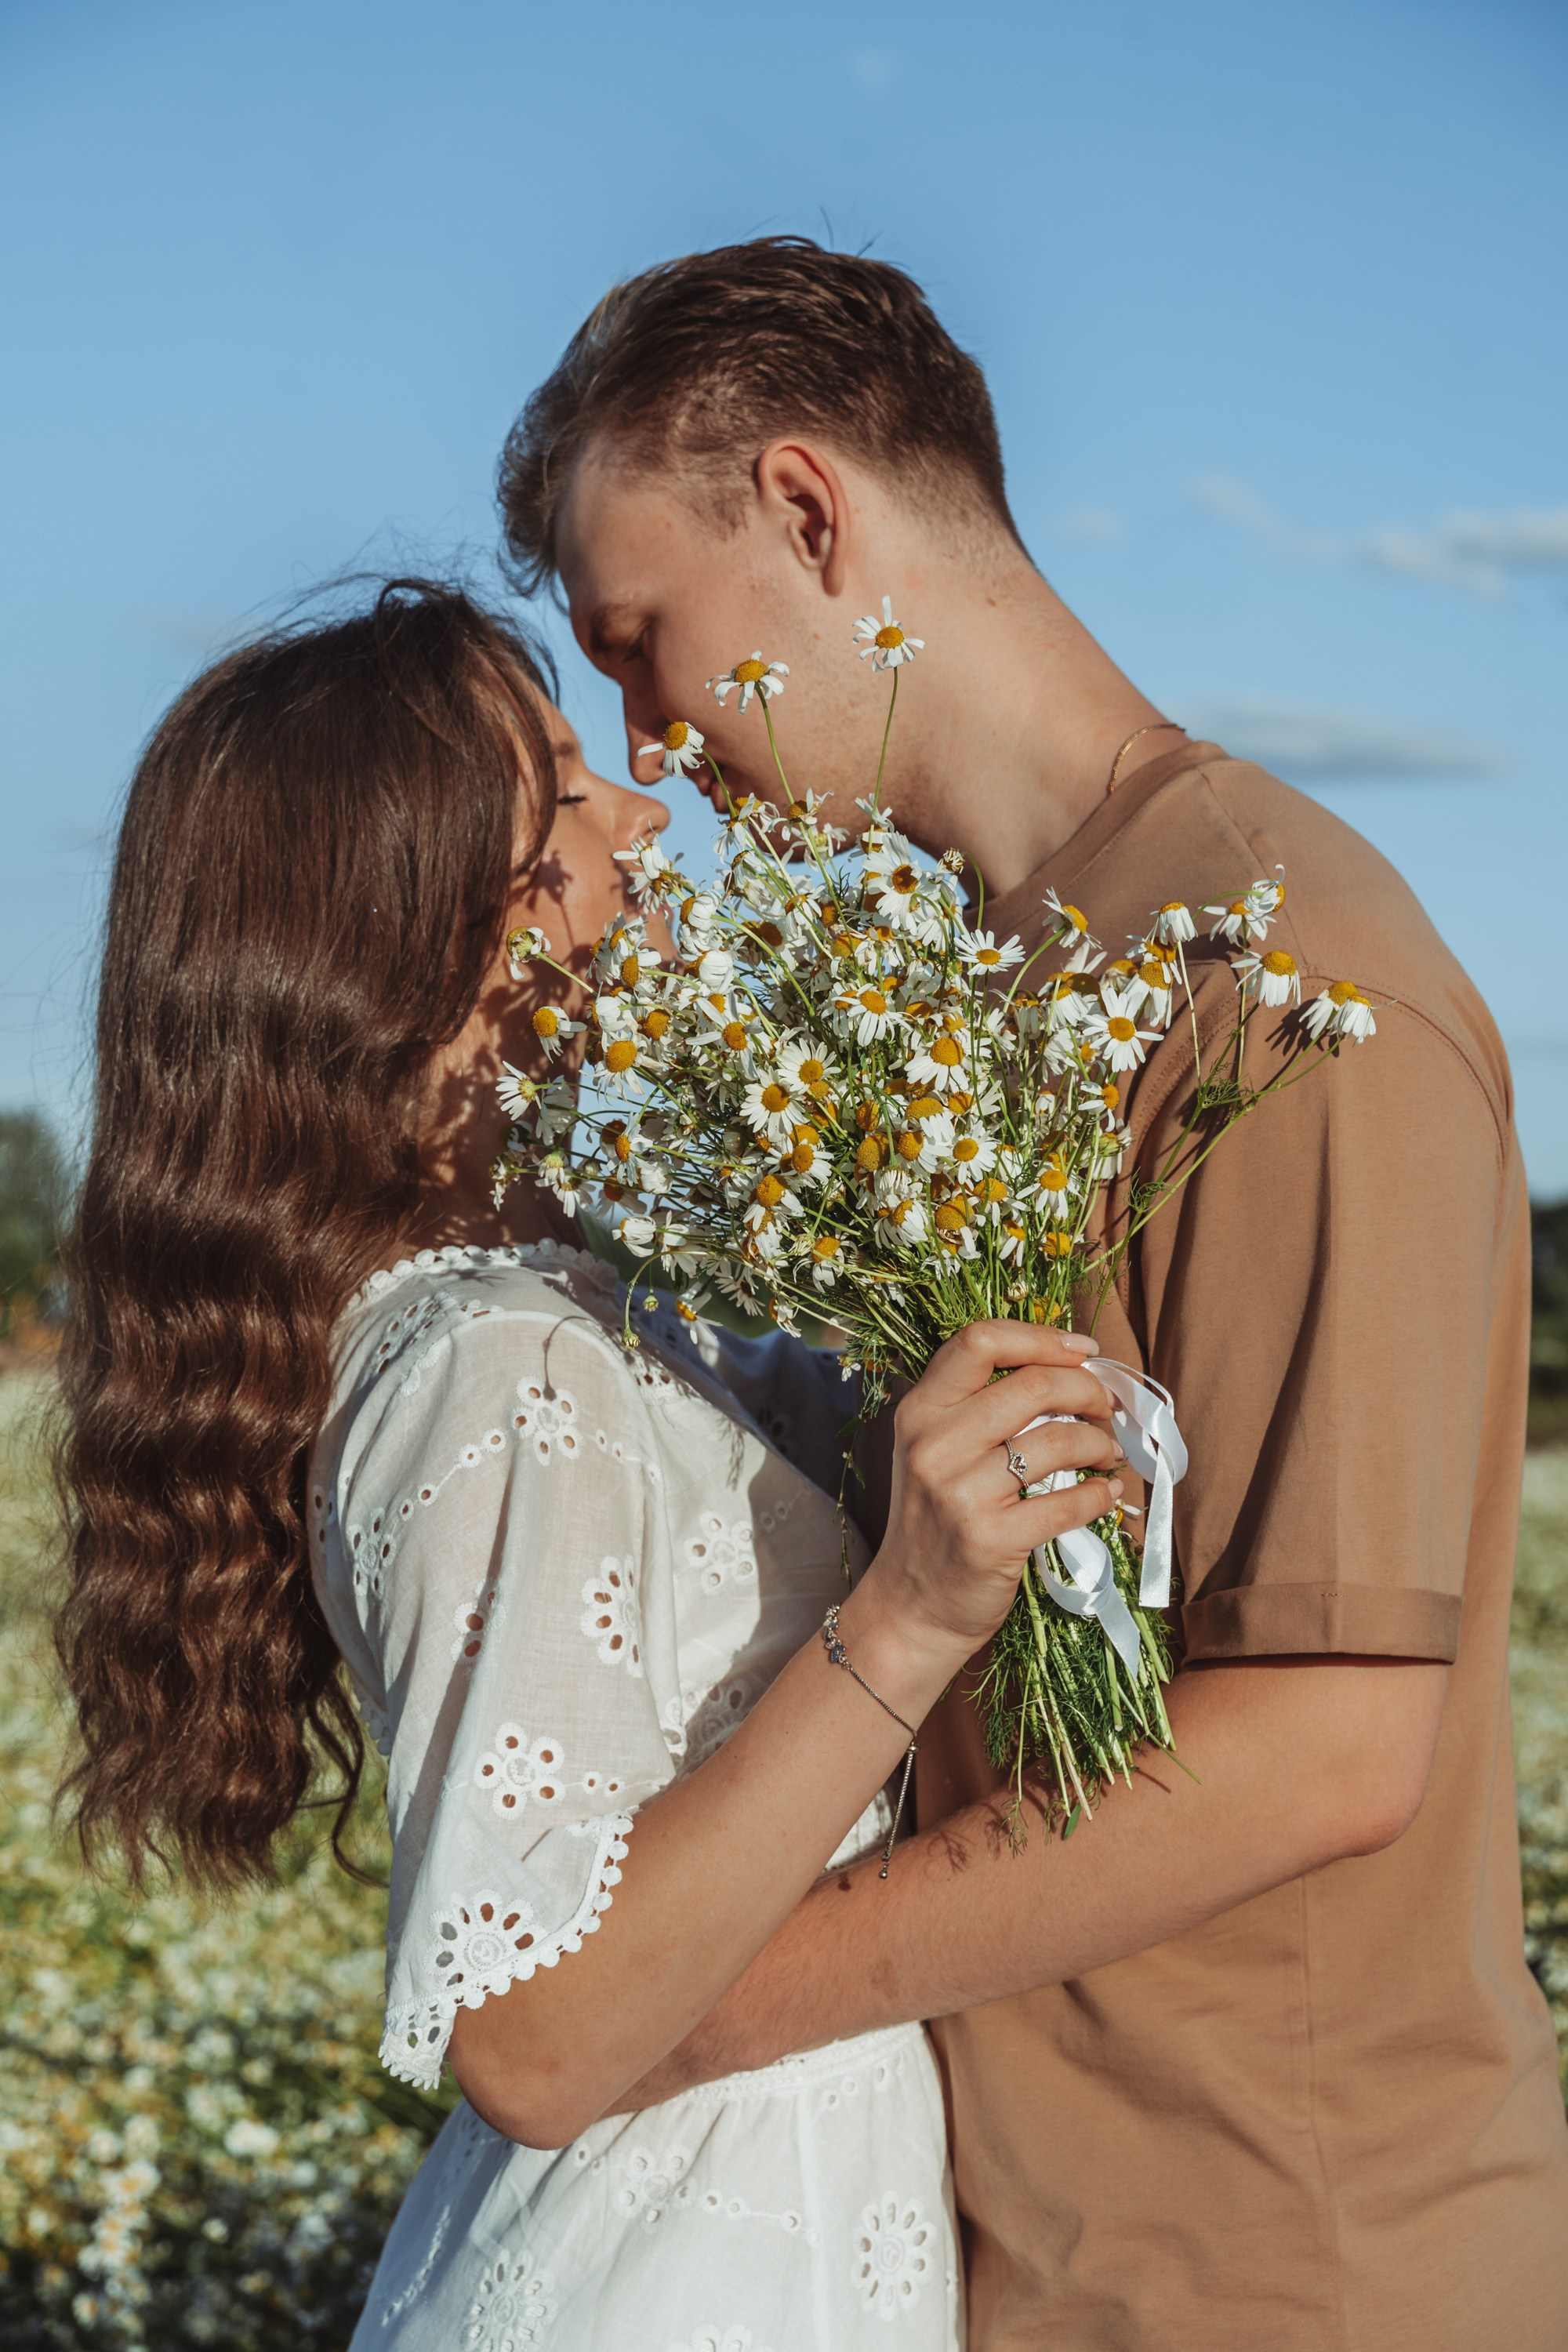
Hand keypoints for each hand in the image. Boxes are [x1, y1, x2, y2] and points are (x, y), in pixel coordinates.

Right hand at [862, 1321, 1123, 1656]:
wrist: (909, 1608)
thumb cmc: (935, 1521)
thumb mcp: (935, 1451)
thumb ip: (979, 1408)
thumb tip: (1068, 1367)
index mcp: (920, 1411)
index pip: (980, 1341)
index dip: (1042, 1337)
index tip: (1083, 1350)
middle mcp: (933, 1444)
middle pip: (1032, 1384)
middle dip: (1087, 1390)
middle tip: (1106, 1407)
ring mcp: (959, 1492)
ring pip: (1056, 1440)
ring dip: (1098, 1441)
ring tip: (1107, 1451)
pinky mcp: (990, 1539)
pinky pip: (1067, 1503)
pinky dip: (1100, 1494)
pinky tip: (1107, 1493)